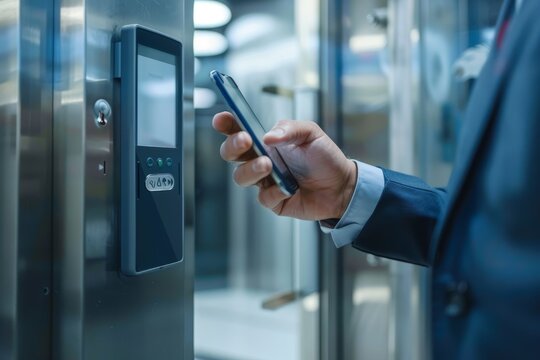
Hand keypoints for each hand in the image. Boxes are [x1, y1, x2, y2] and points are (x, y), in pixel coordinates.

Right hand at [212, 111, 356, 220]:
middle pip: (230, 153)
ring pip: (240, 177)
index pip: (238, 129)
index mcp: (266, 140)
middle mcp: (260, 159)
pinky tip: (290, 189)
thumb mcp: (311, 133)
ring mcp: (264, 181)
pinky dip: (276, 192)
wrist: (342, 186)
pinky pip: (264, 197)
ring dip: (251, 169)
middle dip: (232, 145)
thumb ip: (289, 129)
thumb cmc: (325, 158)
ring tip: (269, 165)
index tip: (221, 119)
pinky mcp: (272, 200)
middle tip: (246, 140)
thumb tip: (268, 136)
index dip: (226, 124)